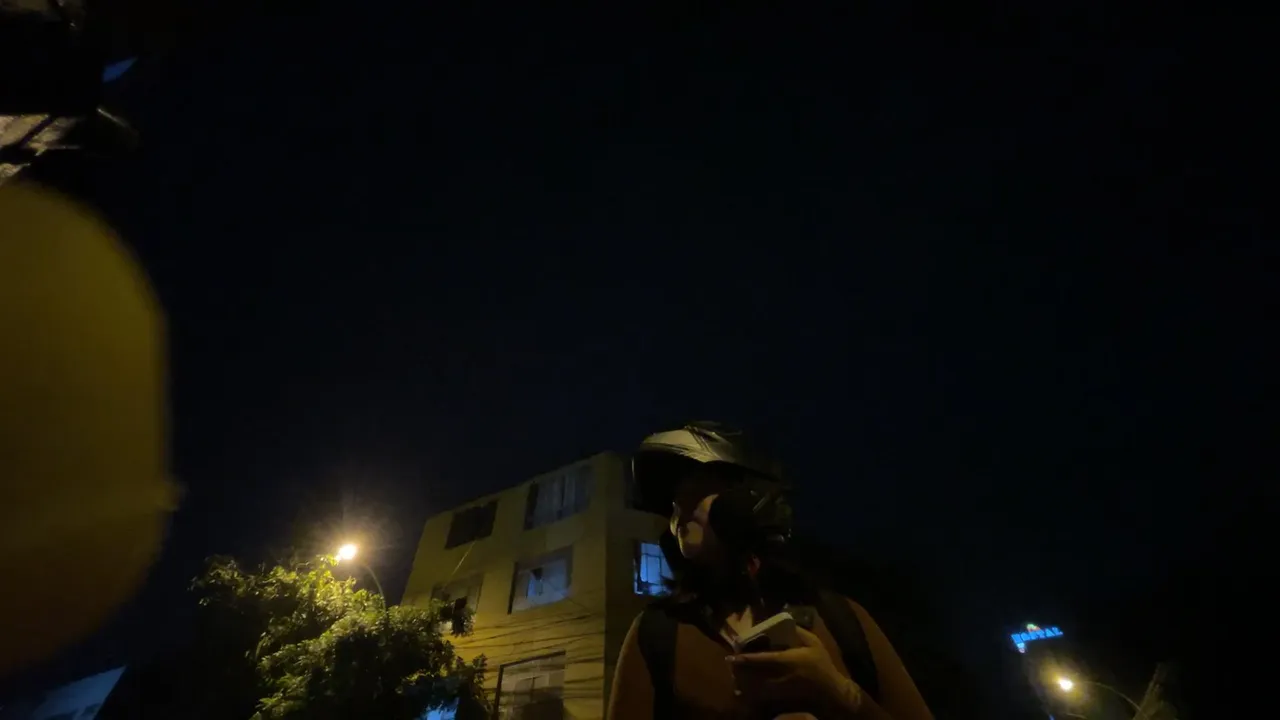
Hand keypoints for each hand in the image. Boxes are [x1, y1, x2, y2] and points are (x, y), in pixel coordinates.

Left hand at [728, 626, 863, 715]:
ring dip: (743, 683)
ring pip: (755, 688)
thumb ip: (800, 632)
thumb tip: (786, 621)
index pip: (763, 659)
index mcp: (789, 660)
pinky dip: (750, 694)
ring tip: (735, 676)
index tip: (732, 656)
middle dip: (740, 671)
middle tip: (731, 665)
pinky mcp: (781, 700)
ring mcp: (780, 690)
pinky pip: (761, 698)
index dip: (746, 659)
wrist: (831, 693)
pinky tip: (743, 690)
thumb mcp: (815, 644)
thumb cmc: (822, 665)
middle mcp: (781, 676)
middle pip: (754, 676)